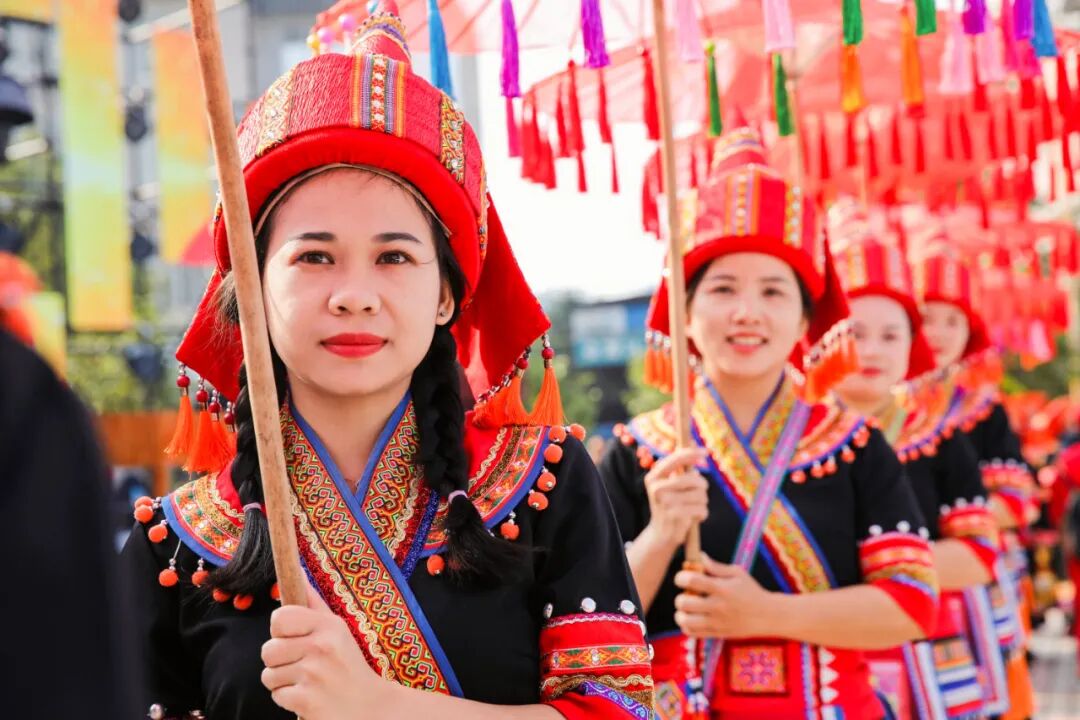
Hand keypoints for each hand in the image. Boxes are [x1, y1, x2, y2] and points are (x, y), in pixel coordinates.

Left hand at [262, 584, 395, 718]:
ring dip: (282, 681)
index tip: (294, 639)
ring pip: (268, 675)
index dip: (280, 631)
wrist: (370, 708)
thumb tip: (298, 573)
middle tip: (302, 664)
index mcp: (329, 626)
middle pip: (268, 649)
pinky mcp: (305, 700)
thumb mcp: (338, 630)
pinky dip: (288, 699)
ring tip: (306, 681)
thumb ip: (314, 604)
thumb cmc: (348, 665)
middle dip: (279, 660)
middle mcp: (321, 647)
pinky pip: (276, 695)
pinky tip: (308, 697)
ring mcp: (313, 674)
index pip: (279, 618)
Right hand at [643, 447, 709, 547]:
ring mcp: (666, 502)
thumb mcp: (669, 484)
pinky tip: (693, 518)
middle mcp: (657, 488)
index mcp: (653, 477)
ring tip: (692, 507)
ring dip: (702, 502)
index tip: (705, 451)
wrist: (661, 533)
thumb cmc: (670, 504)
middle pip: (694, 479)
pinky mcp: (676, 516)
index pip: (675, 459)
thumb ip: (679, 466)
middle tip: (699, 492)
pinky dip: (702, 514)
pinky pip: (702, 509)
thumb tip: (691, 440)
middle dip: (702, 486)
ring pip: (701, 495)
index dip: (692, 453)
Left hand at [673, 556, 777, 638]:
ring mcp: (717, 623)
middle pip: (684, 603)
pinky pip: (691, 633)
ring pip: (685, 621)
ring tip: (688, 609)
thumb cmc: (751, 591)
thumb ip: (715, 567)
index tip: (683, 577)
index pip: (692, 581)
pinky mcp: (717, 634)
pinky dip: (686, 625)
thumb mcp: (737, 574)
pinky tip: (693, 618)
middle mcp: (718, 607)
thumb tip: (699, 556)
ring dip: (681, 613)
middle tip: (687, 595)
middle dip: (680, 596)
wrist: (768, 616)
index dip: (681, 577)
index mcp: (722, 589)